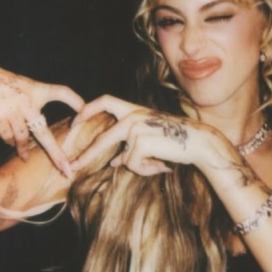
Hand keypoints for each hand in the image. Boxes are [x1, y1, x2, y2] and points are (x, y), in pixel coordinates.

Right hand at [0, 61, 83, 175]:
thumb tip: (37, 134)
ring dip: (23, 149)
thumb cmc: (1, 84)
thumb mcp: (22, 85)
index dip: (75, 101)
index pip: (61, 92)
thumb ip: (32, 103)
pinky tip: (10, 142)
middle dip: (56, 154)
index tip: (86, 111)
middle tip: (67, 169)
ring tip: (25, 156)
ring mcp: (12, 110)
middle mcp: (26, 100)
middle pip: (44, 132)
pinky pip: (7, 136)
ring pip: (23, 137)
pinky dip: (10, 141)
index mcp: (36, 89)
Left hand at [70, 95, 220, 176]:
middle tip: (72, 167)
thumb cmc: (176, 140)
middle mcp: (133, 116)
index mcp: (135, 110)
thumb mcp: (150, 139)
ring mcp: (136, 128)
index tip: (74, 122)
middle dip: (87, 154)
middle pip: (103, 138)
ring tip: (158, 163)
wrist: (198, 141)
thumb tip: (115, 162)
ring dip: (139, 167)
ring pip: (124, 158)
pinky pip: (134, 164)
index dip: (87, 109)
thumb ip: (131, 146)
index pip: (105, 101)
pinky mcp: (141, 142)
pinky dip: (146, 169)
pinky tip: (161, 164)